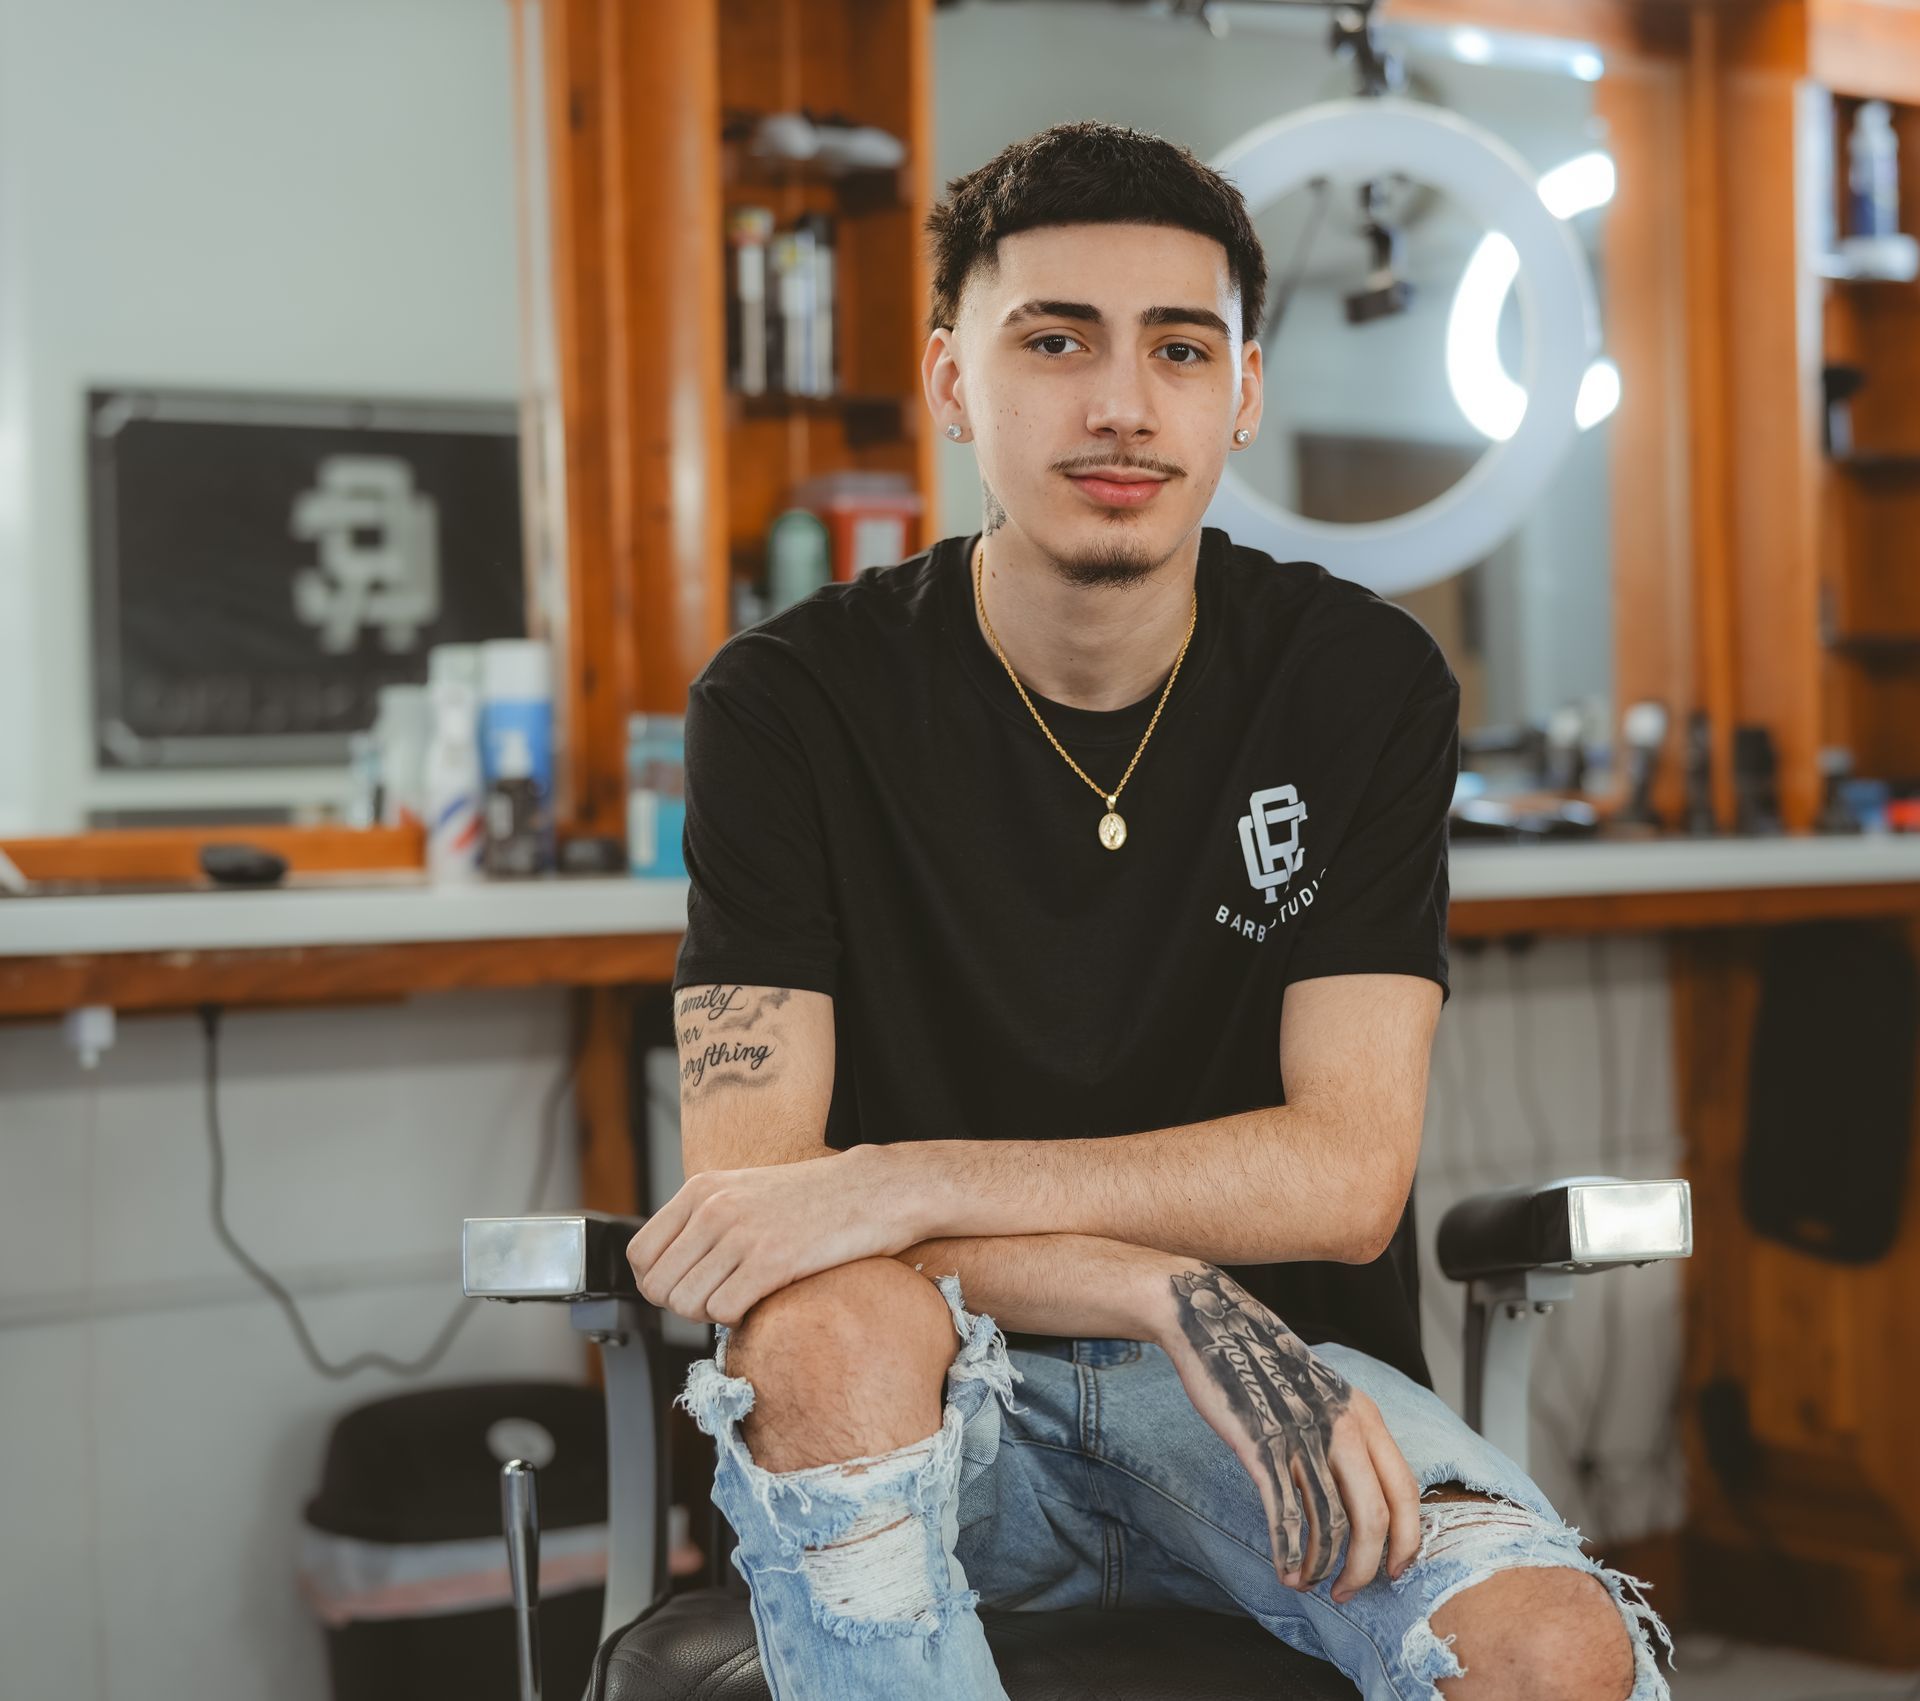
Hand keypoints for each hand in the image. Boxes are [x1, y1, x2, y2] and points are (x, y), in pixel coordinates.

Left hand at [626, 1147, 913, 1325]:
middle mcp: (713, 1208)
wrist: (871, 1191)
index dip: (658, 1281)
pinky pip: (723, 1312)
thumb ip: (701, 1222)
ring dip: (711, 1314)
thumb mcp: (743, 1193)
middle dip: (684, 1303)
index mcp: (700, 1189)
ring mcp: (741, 1234)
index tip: (688, 1285)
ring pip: (687, 1304)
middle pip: (659, 1286)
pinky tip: (762, 1299)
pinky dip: (738, 1318)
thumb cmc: (811, 1199)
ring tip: (742, 1297)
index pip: (640, 1254)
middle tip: (719, 1296)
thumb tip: (668, 1273)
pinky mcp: (771, 1261)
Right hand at [1145, 1262, 1421, 1603]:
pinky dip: (1289, 1550)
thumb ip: (1348, 1437)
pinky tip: (1284, 1567)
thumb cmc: (1265, 1364)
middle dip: (1365, 1568)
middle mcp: (1343, 1427)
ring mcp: (1303, 1436)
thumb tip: (1361, 1498)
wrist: (1214, 1323)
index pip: (1406, 1493)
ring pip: (1330, 1522)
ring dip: (1321, 1565)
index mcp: (1365, 1415)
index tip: (1395, 1571)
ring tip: (1307, 1582)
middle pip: (1374, 1518)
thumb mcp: (1325, 1394)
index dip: (1406, 1541)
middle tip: (1347, 1591)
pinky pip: (1286, 1513)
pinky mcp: (1262, 1445)